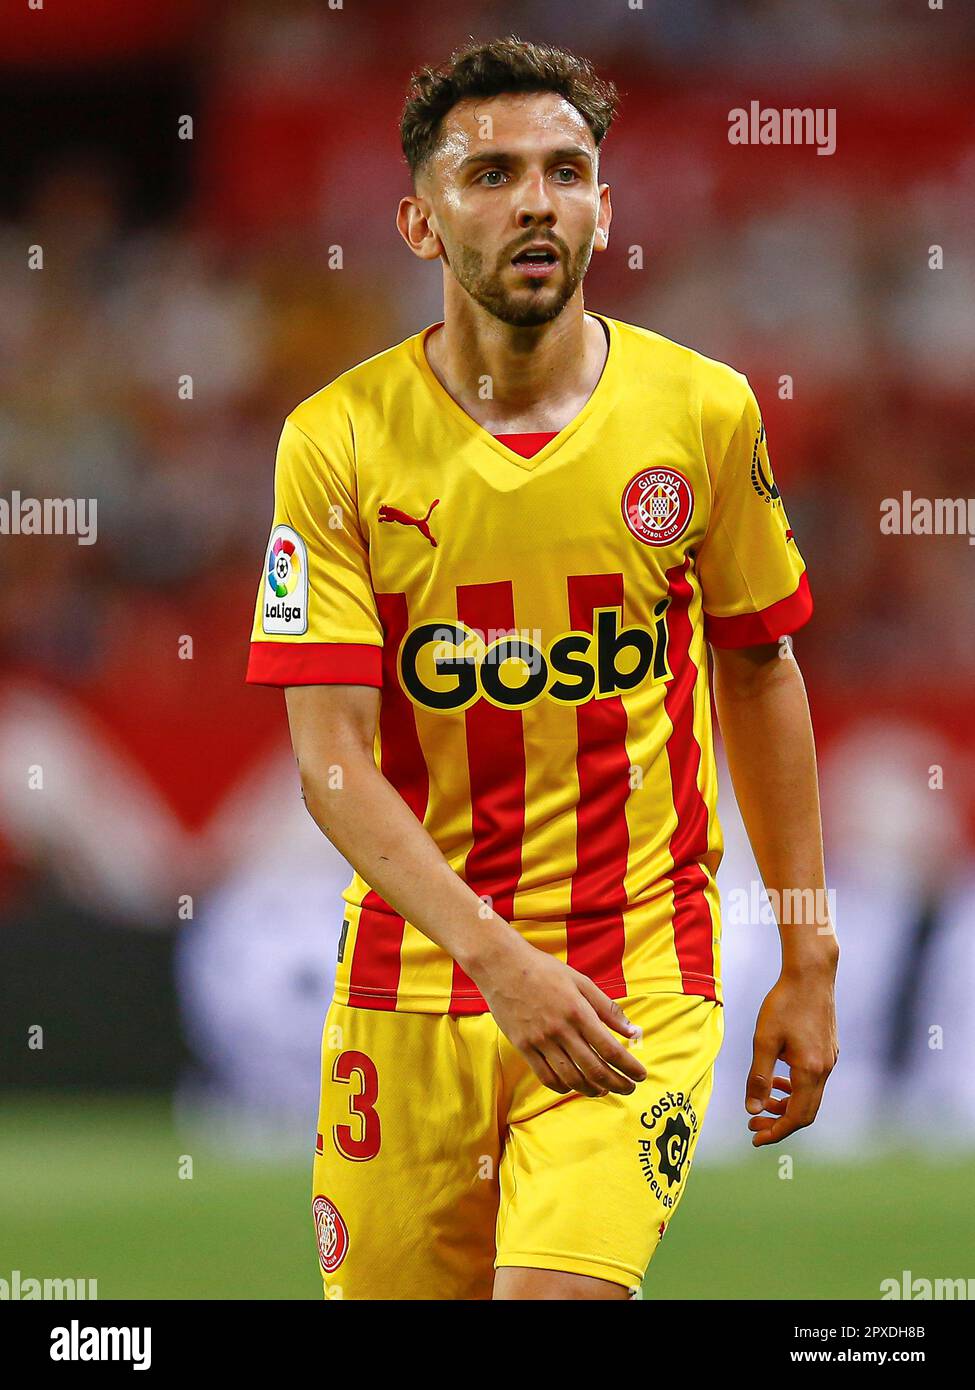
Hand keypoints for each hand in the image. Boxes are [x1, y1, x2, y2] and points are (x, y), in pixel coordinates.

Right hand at [473, 935, 647, 1097]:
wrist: (502, 965)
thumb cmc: (544, 970)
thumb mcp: (581, 981)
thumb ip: (608, 1008)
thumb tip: (634, 1032)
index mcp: (578, 1011)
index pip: (610, 1049)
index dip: (629, 1067)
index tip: (640, 1074)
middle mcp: (560, 1029)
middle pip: (594, 1069)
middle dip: (617, 1084)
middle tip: (629, 1088)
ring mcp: (540, 1040)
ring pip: (571, 1078)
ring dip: (592, 1089)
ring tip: (604, 1090)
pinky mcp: (523, 1046)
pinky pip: (546, 1076)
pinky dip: (563, 1087)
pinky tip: (574, 1085)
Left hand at [744, 970, 838, 1145]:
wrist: (811, 974)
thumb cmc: (784, 1003)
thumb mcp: (764, 1040)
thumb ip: (759, 1077)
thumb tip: (752, 1111)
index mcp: (810, 1071)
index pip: (796, 1117)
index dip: (776, 1132)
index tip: (755, 1138)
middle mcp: (825, 1069)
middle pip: (806, 1111)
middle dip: (779, 1122)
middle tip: (753, 1124)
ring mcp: (829, 1059)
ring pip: (810, 1095)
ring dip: (786, 1104)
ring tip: (763, 1103)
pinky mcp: (828, 1049)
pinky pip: (813, 1080)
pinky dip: (795, 1087)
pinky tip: (778, 1077)